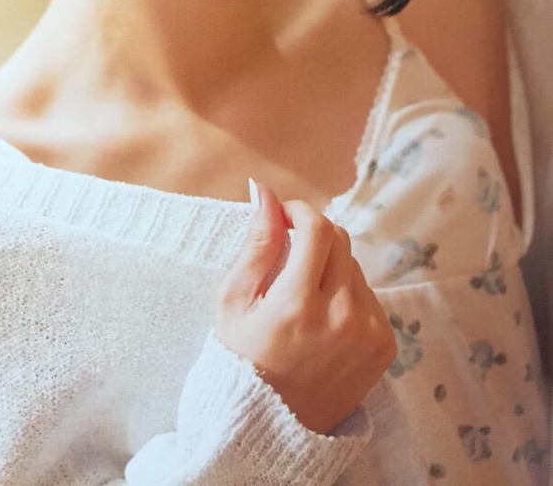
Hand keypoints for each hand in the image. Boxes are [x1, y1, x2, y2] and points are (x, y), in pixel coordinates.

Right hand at [214, 179, 396, 434]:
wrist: (271, 427)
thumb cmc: (241, 359)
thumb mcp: (233, 301)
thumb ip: (255, 243)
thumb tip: (263, 190)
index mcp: (297, 306)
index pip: (317, 229)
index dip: (300, 211)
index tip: (283, 216)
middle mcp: (340, 318)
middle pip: (339, 239)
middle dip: (313, 234)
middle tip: (289, 251)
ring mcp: (368, 332)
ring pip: (354, 265)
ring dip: (329, 264)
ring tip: (302, 293)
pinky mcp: (384, 344)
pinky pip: (367, 293)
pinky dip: (346, 292)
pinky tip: (322, 316)